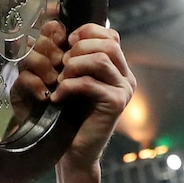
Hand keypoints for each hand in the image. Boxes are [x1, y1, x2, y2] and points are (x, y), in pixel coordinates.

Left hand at [52, 23, 135, 170]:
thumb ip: (76, 58)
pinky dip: (68, 87)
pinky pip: (90, 83)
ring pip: (100, 59)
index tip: (66, 44)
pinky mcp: (116, 104)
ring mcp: (124, 90)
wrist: (74, 152)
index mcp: (118, 69)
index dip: (87, 32)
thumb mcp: (72, 80)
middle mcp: (126, 78)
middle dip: (78, 49)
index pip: (110, 35)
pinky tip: (57, 98)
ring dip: (73, 66)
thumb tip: (62, 31)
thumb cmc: (69, 116)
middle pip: (107, 44)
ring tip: (59, 81)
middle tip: (61, 66)